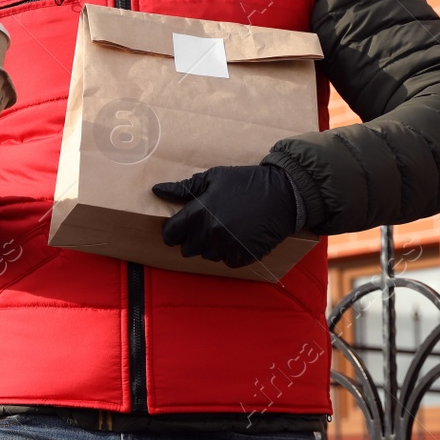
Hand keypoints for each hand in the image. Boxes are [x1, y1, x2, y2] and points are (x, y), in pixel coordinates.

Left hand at [151, 164, 300, 267]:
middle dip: (193, 239)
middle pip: (187, 249)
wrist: (282, 194)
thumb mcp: (213, 178)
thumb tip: (157, 190)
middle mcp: (210, 232)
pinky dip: (231, 252)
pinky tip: (239, 236)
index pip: (171, 234)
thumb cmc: (245, 182)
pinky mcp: (243, 256)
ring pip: (207, 256)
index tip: (181, 227)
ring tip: (227, 227)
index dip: (174, 231)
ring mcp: (227, 246)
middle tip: (208, 225)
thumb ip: (183, 188)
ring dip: (213, 246)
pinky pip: (227, 261)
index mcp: (198, 212)